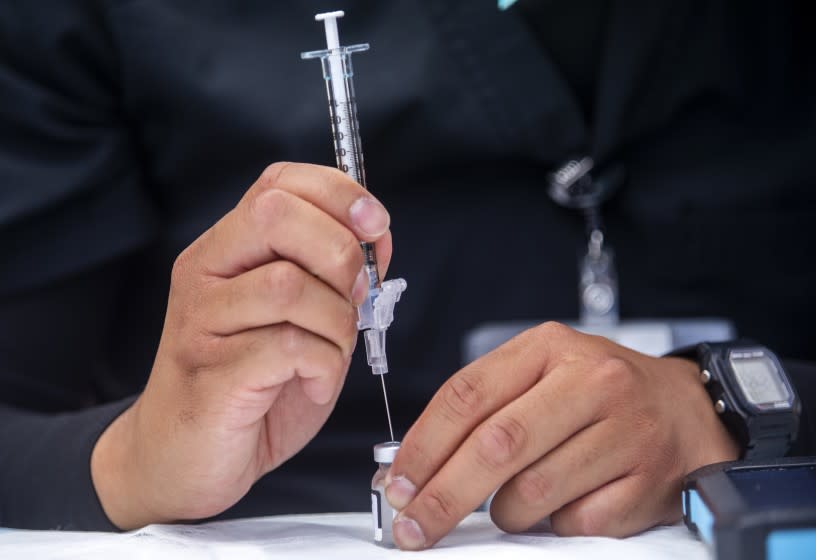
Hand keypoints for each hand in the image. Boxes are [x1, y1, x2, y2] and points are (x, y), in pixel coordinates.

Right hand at [91, 162, 391, 528]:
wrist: (183, 458)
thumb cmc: (251, 387)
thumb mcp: (299, 320)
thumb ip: (329, 278)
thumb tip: (377, 240)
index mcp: (227, 250)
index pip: (278, 182)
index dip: (338, 193)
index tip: (375, 226)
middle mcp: (205, 274)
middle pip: (277, 216)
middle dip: (340, 253)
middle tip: (353, 298)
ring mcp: (202, 322)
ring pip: (290, 285)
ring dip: (337, 322)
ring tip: (332, 353)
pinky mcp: (212, 373)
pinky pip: (289, 347)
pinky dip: (324, 367)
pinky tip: (314, 384)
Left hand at [385, 322, 738, 548]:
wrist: (688, 411)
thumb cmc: (597, 393)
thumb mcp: (541, 374)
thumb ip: (481, 410)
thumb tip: (410, 469)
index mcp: (550, 347)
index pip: (468, 394)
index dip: (424, 446)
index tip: (397, 484)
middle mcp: (591, 382)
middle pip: (497, 445)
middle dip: (444, 495)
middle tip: (413, 528)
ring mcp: (625, 431)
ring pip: (533, 491)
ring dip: (506, 511)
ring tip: (513, 502)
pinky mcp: (647, 480)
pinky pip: (575, 521)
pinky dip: (555, 523)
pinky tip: (564, 503)